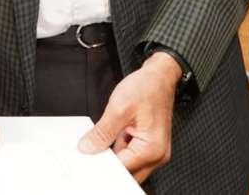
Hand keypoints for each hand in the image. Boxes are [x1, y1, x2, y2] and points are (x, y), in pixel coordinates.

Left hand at [78, 51, 180, 182]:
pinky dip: (121, 147)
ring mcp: (155, 152)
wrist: (160, 75)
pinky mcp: (150, 146)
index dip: (103, 163)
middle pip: (127, 172)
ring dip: (116, 153)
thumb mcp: (119, 108)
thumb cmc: (147, 87)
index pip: (122, 169)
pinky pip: (131, 155)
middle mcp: (157, 155)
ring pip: (128, 165)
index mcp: (152, 149)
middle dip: (110, 160)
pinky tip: (120, 131)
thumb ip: (102, 132)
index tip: (90, 154)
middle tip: (99, 141)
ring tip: (116, 130)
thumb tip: (88, 148)